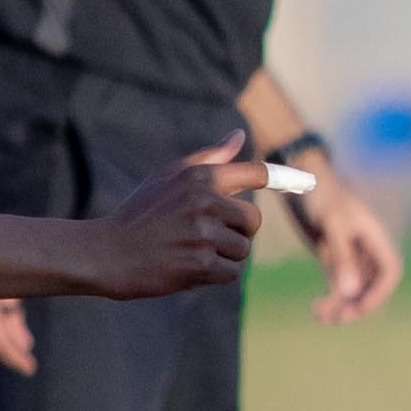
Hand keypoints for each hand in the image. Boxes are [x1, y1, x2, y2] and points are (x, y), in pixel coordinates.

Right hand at [87, 143, 268, 295]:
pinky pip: (231, 272)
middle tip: (207, 234)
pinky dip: (216, 275)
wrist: (104, 253)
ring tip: (191, 251)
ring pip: (243, 249)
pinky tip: (189, 267)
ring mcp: (202, 233)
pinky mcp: (200, 264)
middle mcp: (204, 201)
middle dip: (238, 231)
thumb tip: (240, 135)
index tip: (306, 182)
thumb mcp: (168, 177)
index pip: (255, 173)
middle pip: (253, 219)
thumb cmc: (139, 214)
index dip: (284, 177)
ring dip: (224, 255)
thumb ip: (209, 159)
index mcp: (199, 177)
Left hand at [289, 174, 400, 322]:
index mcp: (376, 237)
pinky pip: (338, 285)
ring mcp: (350, 255)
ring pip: (354, 289)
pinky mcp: (334, 259)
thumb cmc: (320, 195)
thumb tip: (351, 292)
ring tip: (320, 316)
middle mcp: (367, 249)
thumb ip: (342, 257)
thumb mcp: (332, 224)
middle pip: (373, 286)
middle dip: (358, 304)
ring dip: (341, 306)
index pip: (390, 272)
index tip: (359, 307)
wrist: (298, 182)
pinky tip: (316, 309)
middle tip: (338, 319)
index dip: (380, 293)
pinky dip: (330, 299)